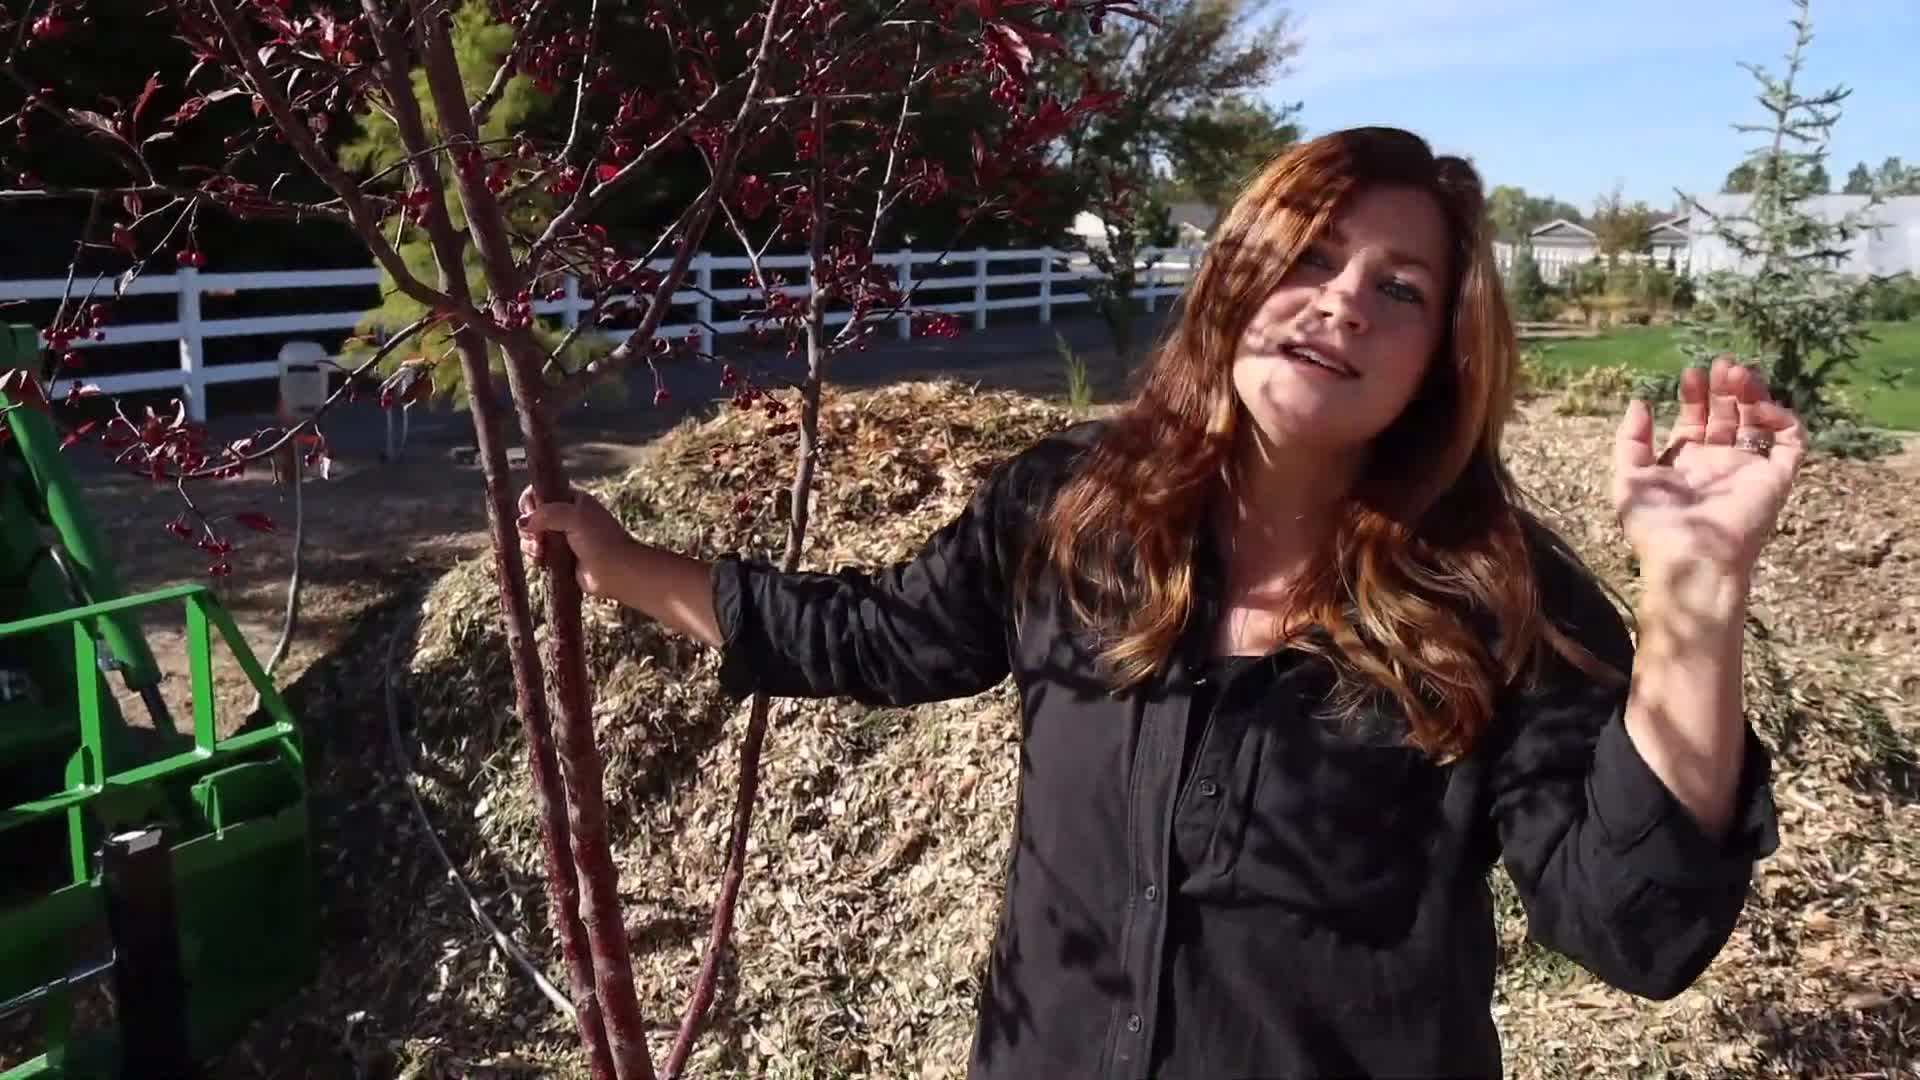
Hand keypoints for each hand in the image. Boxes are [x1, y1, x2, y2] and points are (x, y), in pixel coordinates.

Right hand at [517, 485, 635, 599]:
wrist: (617, 572)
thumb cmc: (601, 541)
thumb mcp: (575, 518)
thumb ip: (547, 514)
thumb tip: (522, 522)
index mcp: (572, 500)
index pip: (540, 493)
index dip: (530, 503)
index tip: (531, 515)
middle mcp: (565, 517)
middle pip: (532, 516)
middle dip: (529, 528)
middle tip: (538, 539)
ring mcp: (561, 538)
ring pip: (532, 536)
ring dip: (531, 544)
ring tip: (541, 553)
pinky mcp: (558, 557)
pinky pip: (537, 553)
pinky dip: (535, 557)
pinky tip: (542, 562)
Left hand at [1612, 355, 1804, 577]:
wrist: (1691, 561)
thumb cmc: (1656, 526)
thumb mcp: (1629, 478)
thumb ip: (1631, 440)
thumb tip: (1640, 400)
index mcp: (1686, 463)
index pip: (1696, 419)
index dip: (1694, 396)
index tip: (1690, 374)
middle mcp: (1719, 463)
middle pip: (1727, 415)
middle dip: (1724, 389)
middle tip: (1721, 365)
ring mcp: (1749, 470)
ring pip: (1758, 422)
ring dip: (1752, 395)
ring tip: (1738, 374)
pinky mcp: (1776, 479)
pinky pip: (1790, 443)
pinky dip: (1783, 420)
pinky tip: (1761, 406)